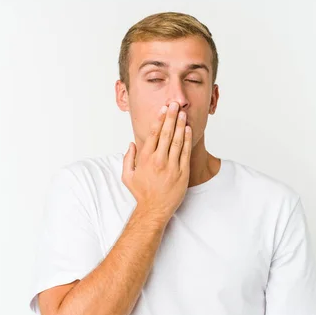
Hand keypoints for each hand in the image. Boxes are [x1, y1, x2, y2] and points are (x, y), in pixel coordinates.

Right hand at [122, 102, 191, 220]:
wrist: (154, 209)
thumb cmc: (141, 193)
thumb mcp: (127, 176)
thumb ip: (127, 158)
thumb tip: (131, 144)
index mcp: (145, 159)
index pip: (153, 134)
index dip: (159, 120)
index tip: (163, 110)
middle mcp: (158, 160)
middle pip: (166, 133)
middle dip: (171, 117)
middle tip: (174, 104)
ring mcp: (172, 166)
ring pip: (177, 140)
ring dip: (180, 125)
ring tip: (182, 113)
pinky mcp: (182, 173)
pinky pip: (185, 153)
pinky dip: (187, 140)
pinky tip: (188, 130)